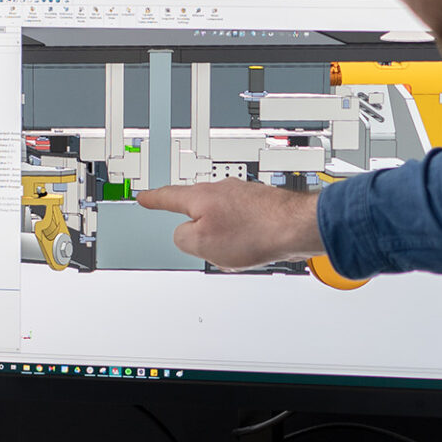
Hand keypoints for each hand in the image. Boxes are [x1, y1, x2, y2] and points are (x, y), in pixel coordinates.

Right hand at [135, 179, 323, 270]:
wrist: (296, 226)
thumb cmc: (254, 232)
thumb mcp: (201, 244)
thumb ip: (181, 238)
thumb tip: (184, 234)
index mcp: (200, 197)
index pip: (168, 197)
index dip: (153, 199)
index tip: (144, 197)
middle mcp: (221, 190)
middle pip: (197, 209)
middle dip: (198, 228)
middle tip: (201, 241)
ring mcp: (242, 195)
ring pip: (221, 219)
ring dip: (224, 237)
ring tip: (239, 251)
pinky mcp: (260, 205)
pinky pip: (242, 224)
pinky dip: (243, 237)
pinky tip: (254, 247)